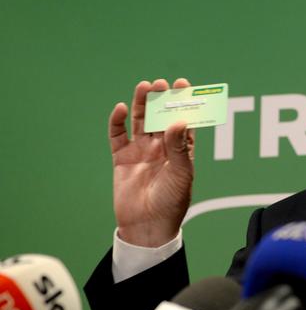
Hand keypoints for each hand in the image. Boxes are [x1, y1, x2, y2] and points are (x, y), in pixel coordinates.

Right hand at [109, 78, 194, 246]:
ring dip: (142, 104)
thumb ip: (179, 148)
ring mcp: (141, 151)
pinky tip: (119, 109)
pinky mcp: (122, 158)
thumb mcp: (181, 174)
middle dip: (161, 99)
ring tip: (144, 86)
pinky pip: (118, 136)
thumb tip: (178, 121)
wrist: (147, 226)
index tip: (183, 85)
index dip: (183, 103)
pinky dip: (117, 122)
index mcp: (181, 150)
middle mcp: (161, 147)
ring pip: (140, 121)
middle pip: (161, 116)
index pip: (183, 120)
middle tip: (161, 84)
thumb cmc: (171, 202)